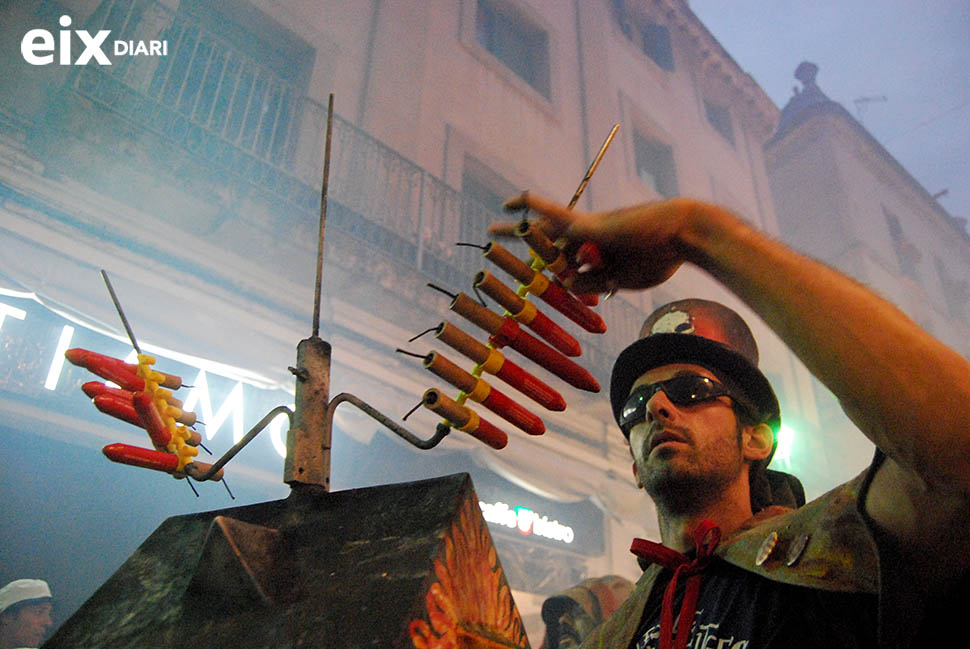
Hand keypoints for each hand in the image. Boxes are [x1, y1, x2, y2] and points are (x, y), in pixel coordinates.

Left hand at [489, 192, 702, 293]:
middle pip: (550, 241)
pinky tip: (512, 203)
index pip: (568, 260)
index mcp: (601, 252)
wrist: (687, 234)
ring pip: (548, 231)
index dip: (554, 269)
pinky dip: (534, 207)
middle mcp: (592, 237)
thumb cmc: (663, 255)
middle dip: (525, 243)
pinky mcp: (591, 226)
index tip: (545, 277)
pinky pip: (556, 213)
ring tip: (493, 229)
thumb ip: (595, 282)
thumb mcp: (624, 278)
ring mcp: (591, 230)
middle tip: (497, 237)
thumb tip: (563, 283)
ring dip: (519, 232)